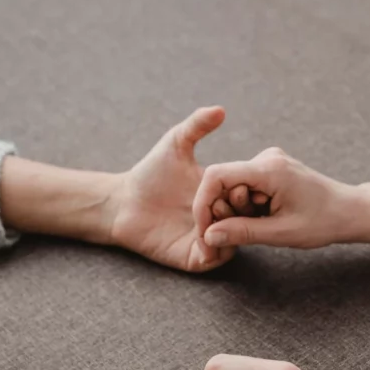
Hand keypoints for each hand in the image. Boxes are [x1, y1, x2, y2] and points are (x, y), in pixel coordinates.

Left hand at [108, 106, 236, 271]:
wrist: (123, 202)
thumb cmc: (150, 173)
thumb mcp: (176, 143)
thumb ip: (197, 125)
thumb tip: (220, 109)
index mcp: (220, 194)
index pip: (245, 197)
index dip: (245, 191)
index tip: (237, 184)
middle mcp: (217, 218)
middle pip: (244, 221)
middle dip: (238, 212)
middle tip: (222, 202)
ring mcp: (206, 239)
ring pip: (232, 242)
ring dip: (226, 231)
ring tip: (210, 217)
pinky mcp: (193, 257)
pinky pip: (214, 259)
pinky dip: (214, 250)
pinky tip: (203, 236)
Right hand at [192, 147, 363, 250]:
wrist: (350, 211)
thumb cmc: (322, 222)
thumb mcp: (280, 233)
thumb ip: (241, 233)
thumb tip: (209, 236)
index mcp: (269, 168)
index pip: (217, 176)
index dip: (204, 202)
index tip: (204, 228)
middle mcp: (267, 157)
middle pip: (224, 182)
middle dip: (226, 210)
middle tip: (247, 230)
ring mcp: (269, 160)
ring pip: (234, 186)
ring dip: (240, 209)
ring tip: (267, 223)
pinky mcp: (271, 168)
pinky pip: (246, 186)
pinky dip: (249, 205)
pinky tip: (269, 215)